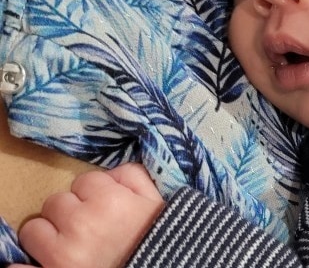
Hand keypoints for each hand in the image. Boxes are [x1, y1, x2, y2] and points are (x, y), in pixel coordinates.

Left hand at [13, 163, 164, 267]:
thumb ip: (134, 177)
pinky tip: (42, 263)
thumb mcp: (157, 202)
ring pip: (33, 229)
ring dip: (48, 235)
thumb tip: (111, 173)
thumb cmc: (158, 241)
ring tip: (69, 245)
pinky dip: (27, 267)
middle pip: (56, 201)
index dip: (95, 193)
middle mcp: (82, 223)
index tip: (104, 207)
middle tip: (87, 227)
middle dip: (69, 212)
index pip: (85, 180)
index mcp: (110, 201)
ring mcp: (62, 254)